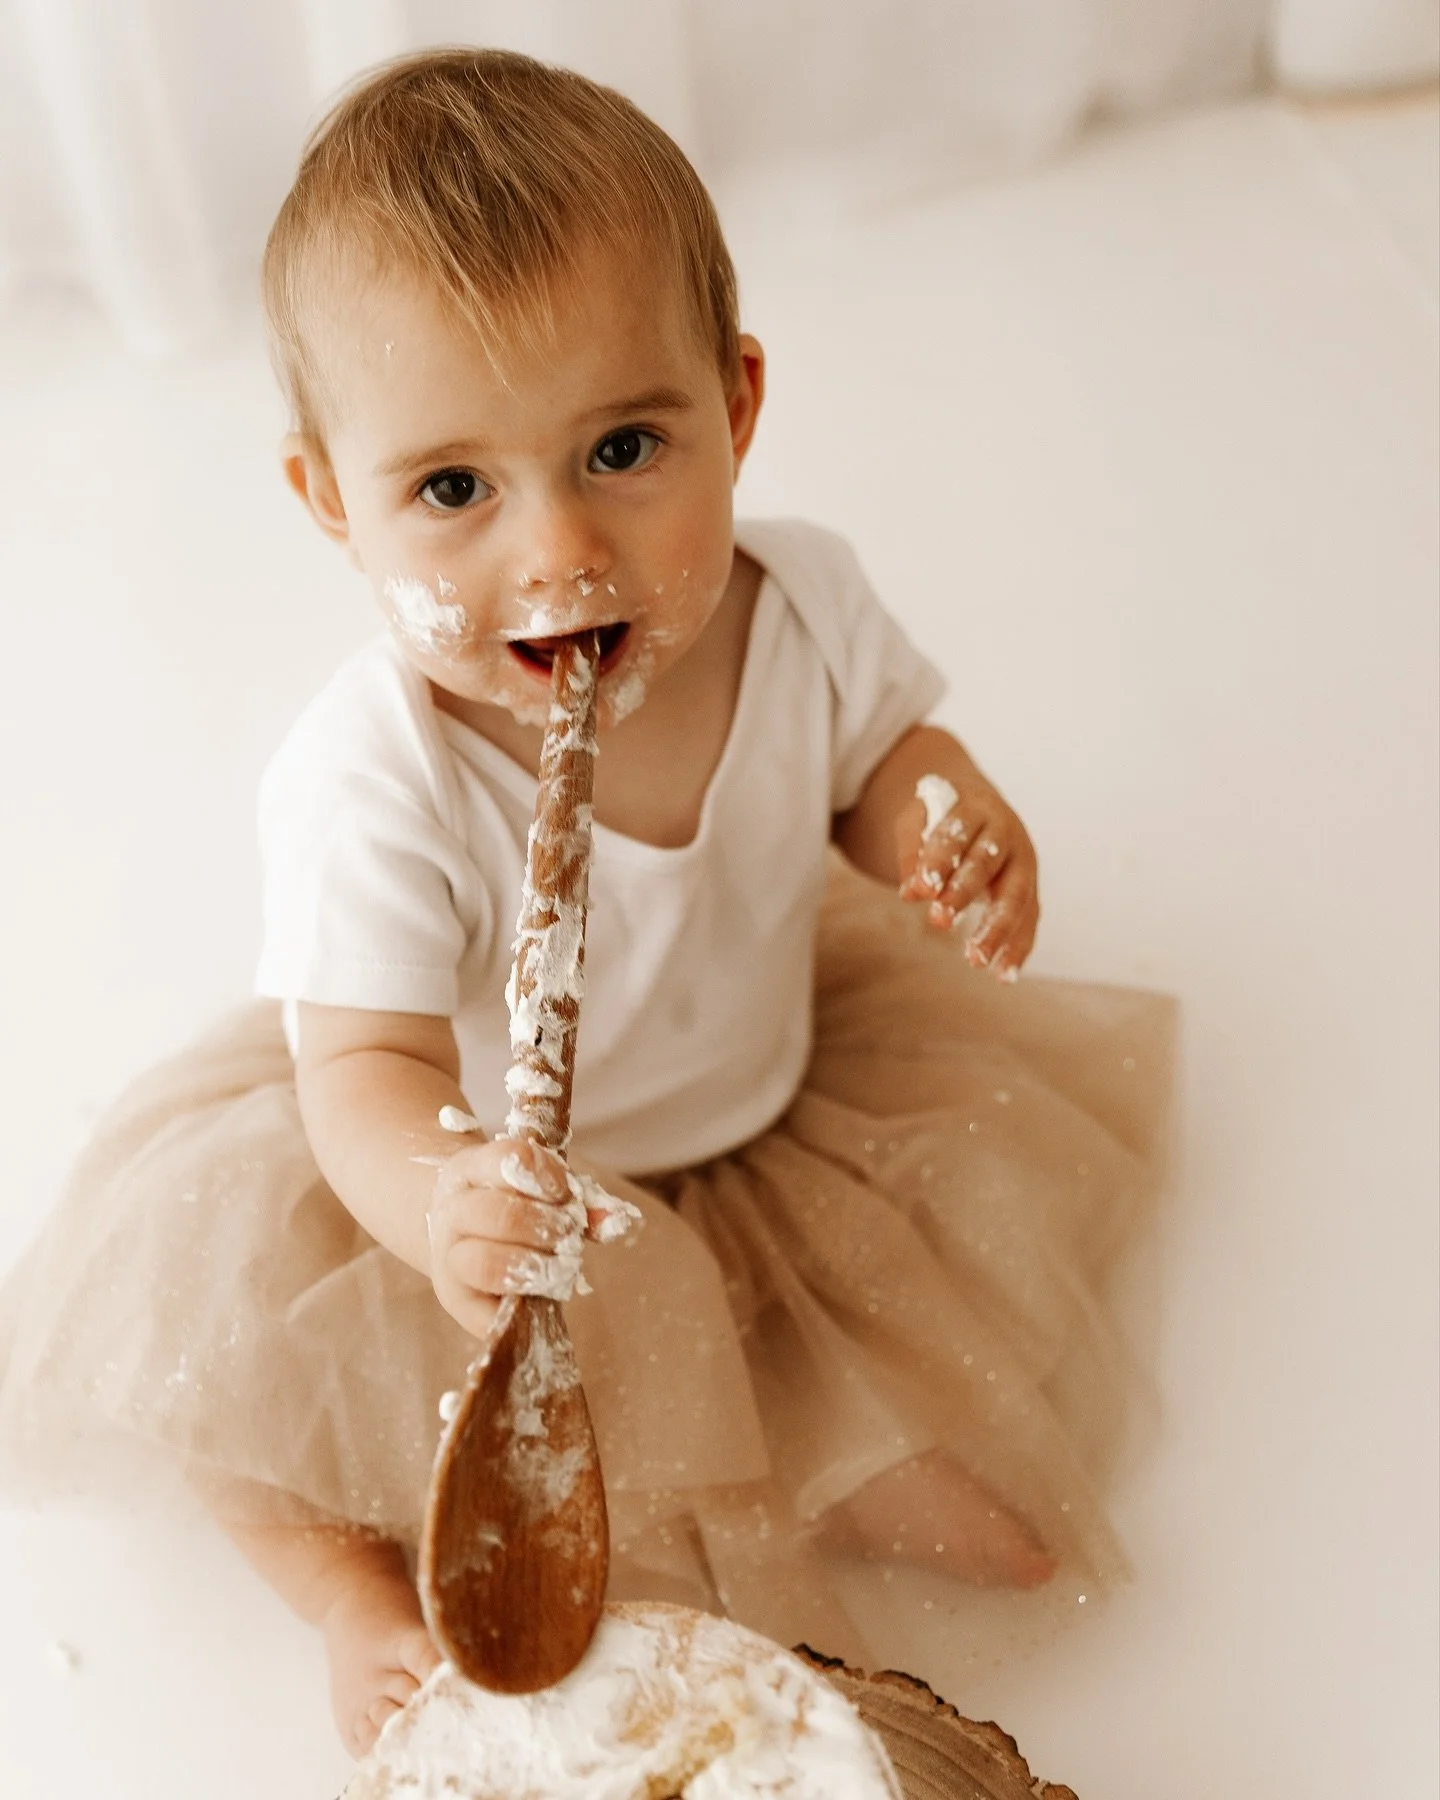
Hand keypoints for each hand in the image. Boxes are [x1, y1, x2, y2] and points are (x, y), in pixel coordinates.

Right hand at [426, 1137, 638, 1337]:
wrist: (454, 1235)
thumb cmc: (506, 1204)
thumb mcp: (534, 1188)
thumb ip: (577, 1199)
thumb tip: (614, 1220)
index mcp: (470, 1170)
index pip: (507, 1159)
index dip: (546, 1175)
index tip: (567, 1192)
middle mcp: (452, 1211)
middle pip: (499, 1214)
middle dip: (547, 1227)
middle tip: (570, 1235)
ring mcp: (448, 1259)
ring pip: (486, 1263)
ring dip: (535, 1266)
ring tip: (561, 1265)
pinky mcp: (457, 1302)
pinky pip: (487, 1313)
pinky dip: (523, 1305)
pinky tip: (543, 1295)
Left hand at [897, 775, 1039, 977]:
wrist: (980, 809)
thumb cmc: (941, 818)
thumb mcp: (917, 821)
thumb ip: (912, 853)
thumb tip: (911, 893)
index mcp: (975, 807)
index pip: (957, 834)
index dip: (939, 860)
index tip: (921, 889)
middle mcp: (1006, 832)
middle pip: (987, 864)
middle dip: (963, 893)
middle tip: (939, 921)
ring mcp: (1023, 861)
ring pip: (1016, 897)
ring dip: (996, 930)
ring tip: (975, 960)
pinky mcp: (1030, 889)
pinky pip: (1029, 920)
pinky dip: (1017, 948)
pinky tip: (1003, 974)